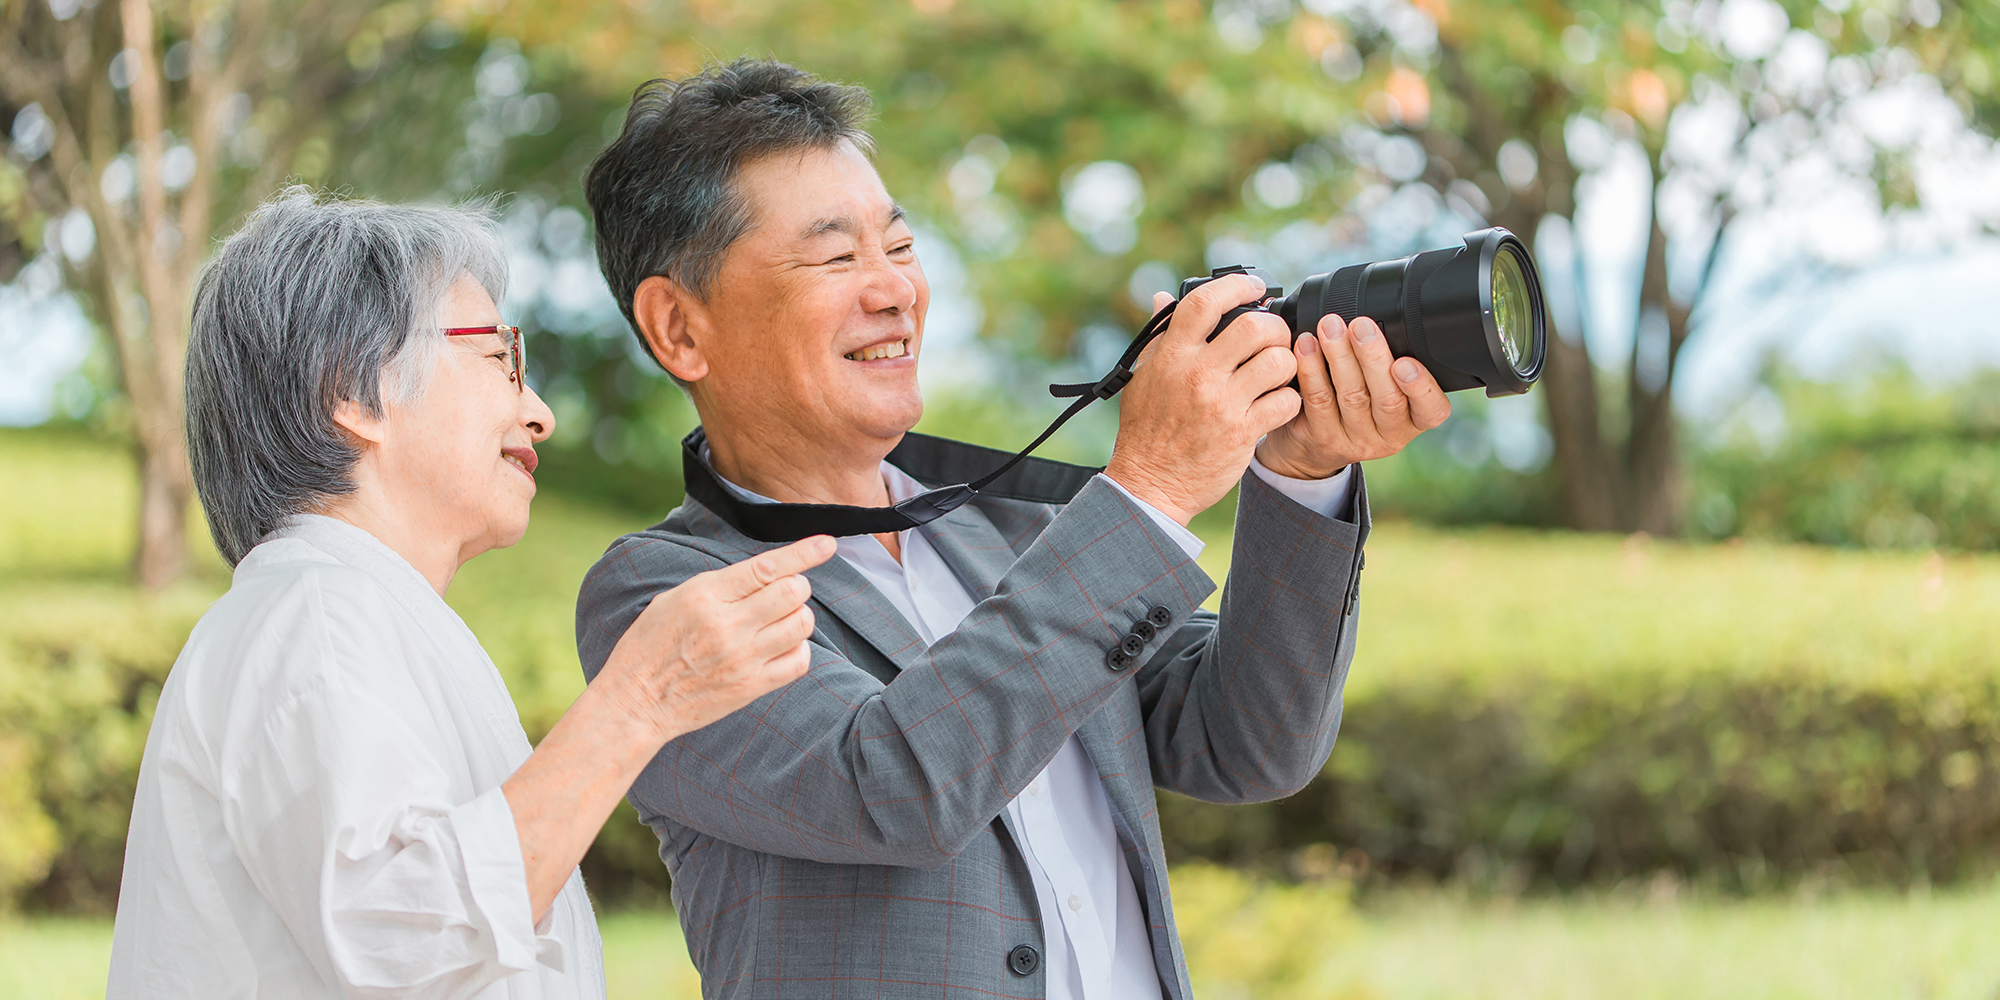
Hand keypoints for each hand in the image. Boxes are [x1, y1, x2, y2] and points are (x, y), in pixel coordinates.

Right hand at [598, 535, 835, 743]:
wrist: (636, 702)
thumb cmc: (650, 646)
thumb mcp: (675, 599)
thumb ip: (721, 584)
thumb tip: (766, 570)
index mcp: (705, 595)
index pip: (768, 567)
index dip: (804, 553)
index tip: (827, 543)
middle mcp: (728, 625)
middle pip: (793, 592)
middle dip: (798, 585)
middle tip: (785, 592)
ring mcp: (743, 658)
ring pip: (802, 624)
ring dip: (799, 615)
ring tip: (780, 620)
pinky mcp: (751, 687)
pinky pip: (799, 661)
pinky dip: (799, 649)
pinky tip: (782, 646)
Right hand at [1104, 276, 1300, 524]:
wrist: (1151, 484)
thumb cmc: (1146, 430)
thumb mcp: (1142, 377)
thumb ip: (1157, 337)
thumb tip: (1161, 298)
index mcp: (1172, 356)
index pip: (1205, 303)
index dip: (1236, 285)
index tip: (1254, 287)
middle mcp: (1197, 375)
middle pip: (1254, 327)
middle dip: (1274, 327)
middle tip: (1274, 337)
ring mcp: (1221, 404)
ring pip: (1277, 361)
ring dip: (1286, 362)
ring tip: (1278, 371)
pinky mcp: (1241, 433)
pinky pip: (1285, 401)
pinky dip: (1290, 398)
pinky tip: (1277, 402)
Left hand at [1254, 312, 1449, 479]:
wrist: (1315, 447)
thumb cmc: (1360, 406)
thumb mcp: (1387, 391)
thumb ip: (1393, 362)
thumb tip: (1386, 312)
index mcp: (1415, 419)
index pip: (1432, 409)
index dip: (1421, 387)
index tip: (1405, 362)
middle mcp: (1390, 435)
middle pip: (1387, 398)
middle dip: (1373, 357)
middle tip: (1361, 325)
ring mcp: (1356, 441)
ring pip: (1352, 396)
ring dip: (1340, 356)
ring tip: (1330, 326)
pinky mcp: (1323, 438)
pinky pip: (1319, 400)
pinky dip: (1312, 369)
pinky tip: (1307, 346)